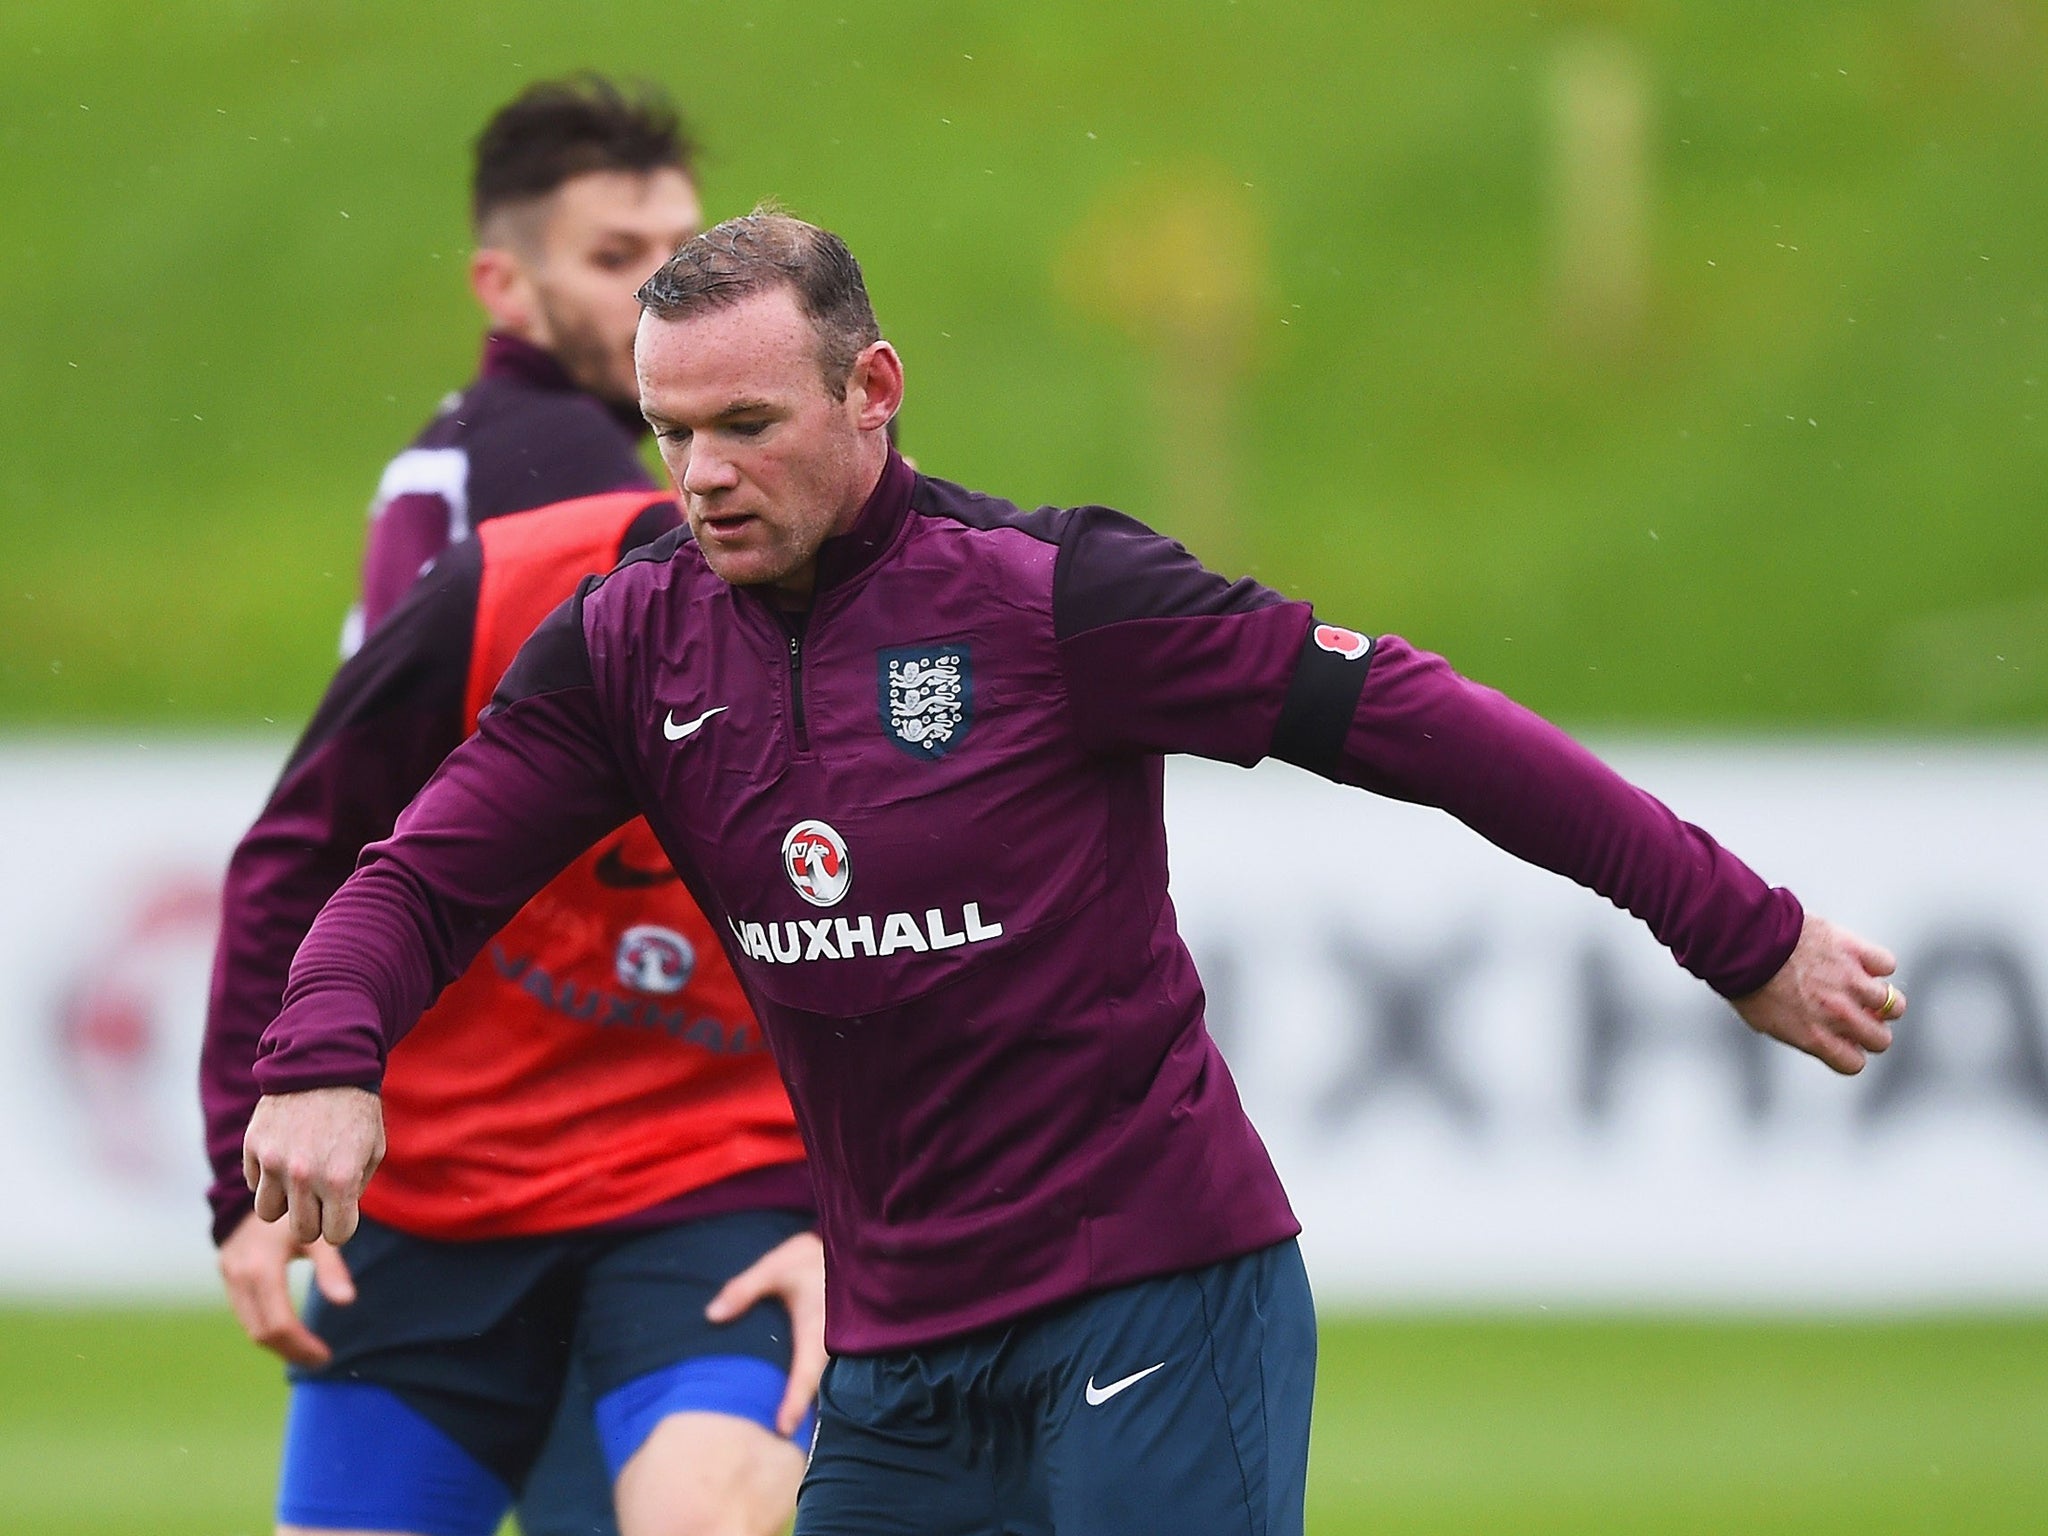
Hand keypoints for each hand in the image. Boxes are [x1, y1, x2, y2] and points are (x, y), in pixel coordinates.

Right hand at [217, 1210, 355, 1367]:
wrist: (262, 1183)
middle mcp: (239, 1274)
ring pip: (250, 1326)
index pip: (278, 1322)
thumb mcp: (318, 1234)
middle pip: (261, 1331)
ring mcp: (229, 1274)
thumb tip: (347, 1302)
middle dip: (292, 1350)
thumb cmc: (299, 1207)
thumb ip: (331, 1268)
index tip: (326, 1357)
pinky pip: (246, 1312)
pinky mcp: (227, 1273)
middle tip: (322, 1359)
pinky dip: (268, 1326)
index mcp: (260, 1267)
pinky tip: (292, 1330)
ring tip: (310, 1350)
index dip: (301, 1346)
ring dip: (279, 1343)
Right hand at [243, 1086, 385, 1245]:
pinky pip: (255, 1183)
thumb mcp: (373, 1151)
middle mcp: (305, 1175)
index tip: (342, 1210)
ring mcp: (274, 1161)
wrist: (325, 1064)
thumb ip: (355, 1189)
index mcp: (340, 1179)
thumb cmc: (356, 1111)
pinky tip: (284, 1153)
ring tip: (298, 1177)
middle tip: (320, 1198)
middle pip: (302, 1231)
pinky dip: (267, 1177)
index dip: (341, 1225)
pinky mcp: (253, 1147)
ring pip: (268, 1212)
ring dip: (284, 1201)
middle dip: (313, 1219)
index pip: (336, 1234)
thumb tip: (335, 1219)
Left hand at [705, 1230, 825, 1437]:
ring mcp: (835, 1346)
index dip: (795, 1401)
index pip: (806, 1373)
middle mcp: (830, 1344)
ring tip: (783, 1430)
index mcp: (816, 1328)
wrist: (848, 1250)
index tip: (783, 1428)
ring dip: (805, 1403)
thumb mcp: (776, 1267)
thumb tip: (711, 1315)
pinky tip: (792, 1399)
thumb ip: (744, 1290)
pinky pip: (822, 1372)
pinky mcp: (833, 1345)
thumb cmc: (809, 1260)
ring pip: (822, 1383)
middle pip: (817, 1389)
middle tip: (778, 1442)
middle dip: (800, 1414)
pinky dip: (808, 1388)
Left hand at [1733, 914, 1902, 1074]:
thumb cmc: (1747, 979)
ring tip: (1861, 988)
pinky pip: (1887, 964)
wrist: (1745, 940)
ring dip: (1879, 999)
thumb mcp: (1766, 1021)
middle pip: (1881, 1039)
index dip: (1849, 1051)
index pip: (1854, 1063)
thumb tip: (1817, 1037)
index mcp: (1815, 1037)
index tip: (1842, 1039)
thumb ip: (1799, 1033)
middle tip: (1857, 1015)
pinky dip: (1877, 963)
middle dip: (1871, 1030)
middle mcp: (1839, 1014)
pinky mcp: (1854, 950)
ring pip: (1894, 1004)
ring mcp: (1850, 982)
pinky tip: (1858, 960)